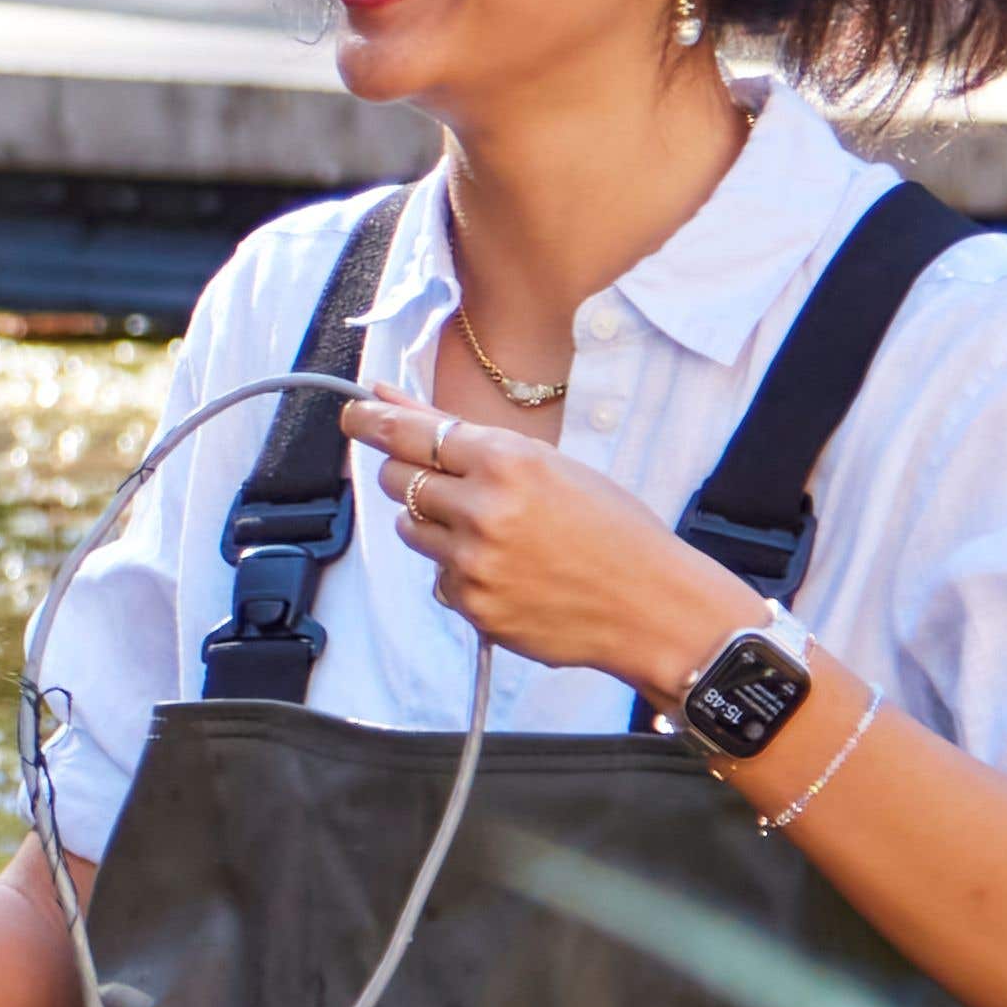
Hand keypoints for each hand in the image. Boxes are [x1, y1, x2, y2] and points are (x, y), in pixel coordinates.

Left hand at [340, 392, 761, 706]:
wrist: (653, 607)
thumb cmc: (613, 530)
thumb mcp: (552, 466)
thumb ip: (470, 438)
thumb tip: (391, 400)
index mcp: (506, 460)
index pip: (411, 432)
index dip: (373, 419)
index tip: (353, 412)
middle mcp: (481, 508)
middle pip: (397, 480)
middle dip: (412, 477)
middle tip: (453, 487)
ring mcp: (471, 562)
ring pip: (412, 531)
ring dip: (436, 527)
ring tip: (496, 535)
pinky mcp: (471, 606)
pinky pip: (438, 579)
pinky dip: (460, 574)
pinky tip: (510, 575)